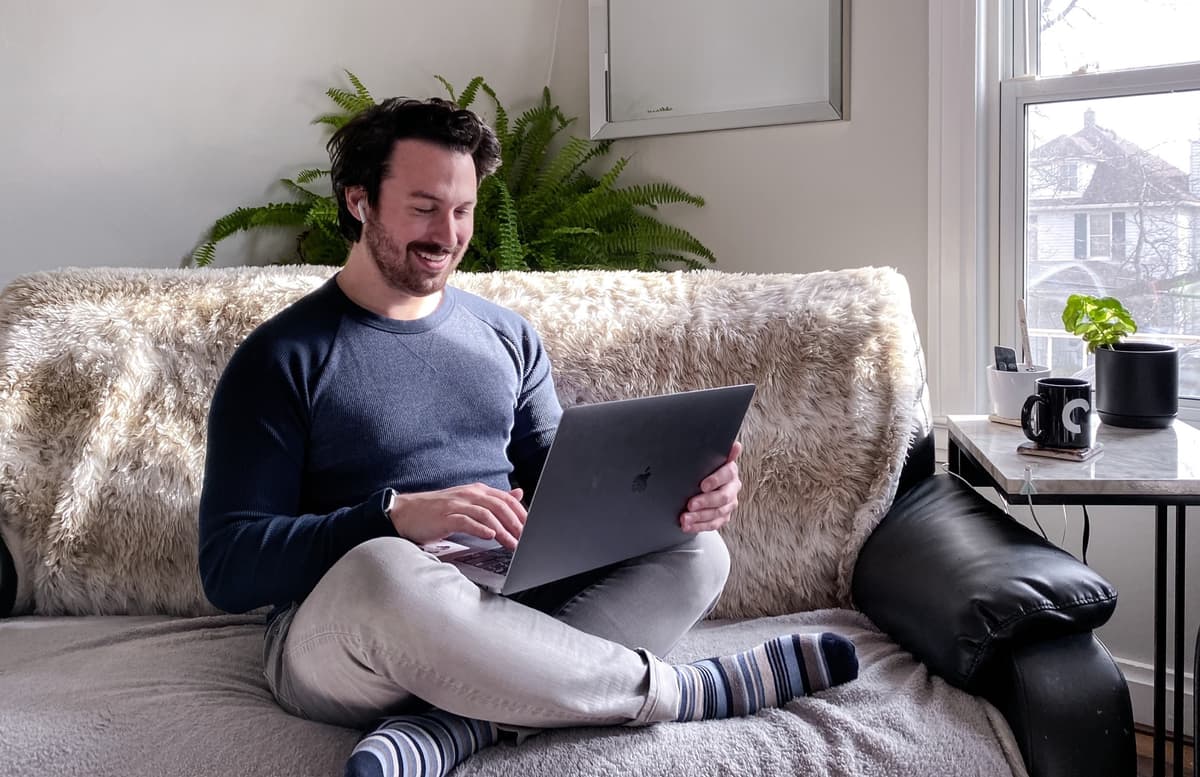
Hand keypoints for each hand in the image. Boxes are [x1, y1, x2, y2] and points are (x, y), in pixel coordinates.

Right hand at [388, 483, 526, 549]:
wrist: (406, 513)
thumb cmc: (437, 510)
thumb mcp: (468, 501)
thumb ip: (493, 499)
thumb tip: (518, 493)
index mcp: (476, 491)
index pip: (506, 499)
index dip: (521, 513)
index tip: (532, 527)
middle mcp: (468, 494)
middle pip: (500, 506)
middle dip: (516, 523)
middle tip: (525, 538)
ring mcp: (456, 504)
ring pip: (486, 514)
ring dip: (502, 530)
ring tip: (512, 543)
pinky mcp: (445, 517)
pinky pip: (466, 521)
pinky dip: (480, 528)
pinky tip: (490, 536)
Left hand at [680, 441, 742, 532]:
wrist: (705, 485)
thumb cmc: (706, 470)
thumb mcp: (710, 460)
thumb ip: (720, 453)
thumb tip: (735, 445)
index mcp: (730, 472)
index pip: (727, 474)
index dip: (715, 480)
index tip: (703, 485)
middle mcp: (732, 488)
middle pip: (723, 497)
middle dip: (705, 502)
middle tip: (690, 504)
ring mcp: (729, 504)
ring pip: (717, 513)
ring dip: (699, 517)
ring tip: (684, 519)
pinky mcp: (724, 517)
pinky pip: (713, 524)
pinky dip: (699, 526)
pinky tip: (688, 527)